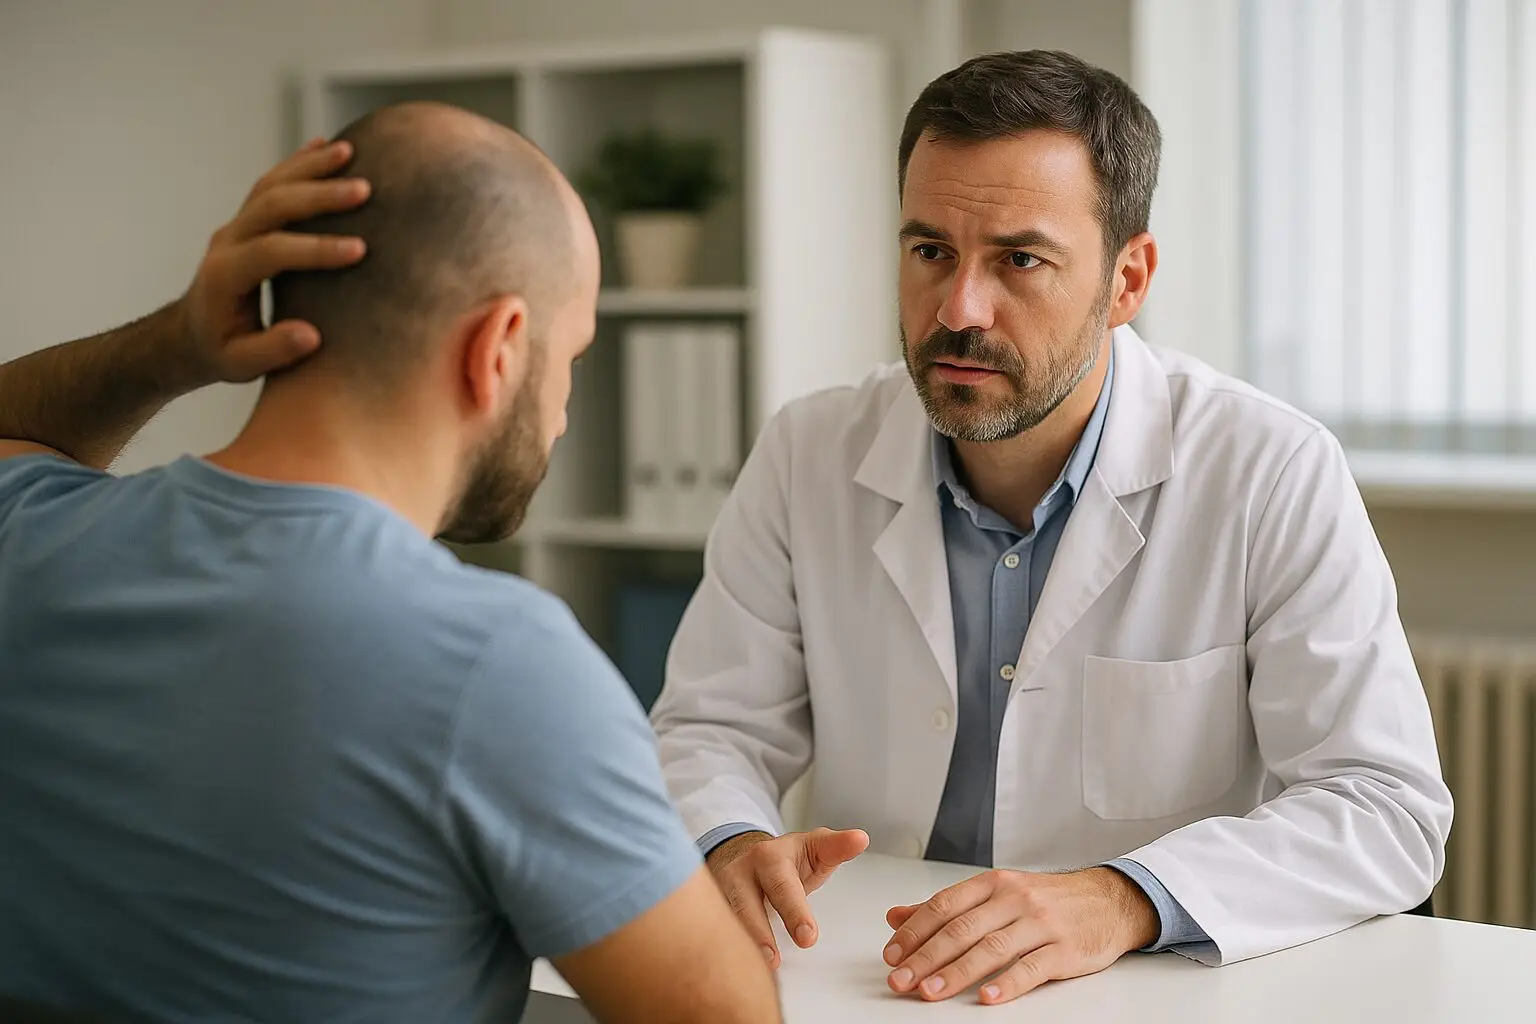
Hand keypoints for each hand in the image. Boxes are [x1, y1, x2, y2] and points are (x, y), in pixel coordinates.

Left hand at [177, 137, 369, 383]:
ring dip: (311, 166)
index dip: (314, 249)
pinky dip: (299, 162)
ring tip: (351, 152)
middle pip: (272, 205)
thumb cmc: (221, 351)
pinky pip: (272, 182)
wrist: (191, 333)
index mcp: (225, 275)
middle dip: (319, 195)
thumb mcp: (240, 365)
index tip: (359, 250)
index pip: (271, 252)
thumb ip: (272, 351)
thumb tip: (311, 336)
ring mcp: (236, 224)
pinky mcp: (247, 218)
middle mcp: (227, 240)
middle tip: (363, 190)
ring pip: (272, 185)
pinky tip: (327, 146)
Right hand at [706, 827, 869, 967]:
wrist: (743, 855)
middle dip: (761, 933)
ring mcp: (721, 893)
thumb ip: (837, 848)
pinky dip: (728, 952)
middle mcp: (740, 873)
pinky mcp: (712, 910)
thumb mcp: (813, 847)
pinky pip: (718, 933)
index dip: (795, 912)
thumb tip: (860, 839)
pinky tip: (739, 971)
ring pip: (727, 920)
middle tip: (775, 961)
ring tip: (761, 968)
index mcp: (768, 857)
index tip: (809, 937)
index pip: (782, 886)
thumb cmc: (786, 859)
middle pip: (747, 905)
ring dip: (741, 945)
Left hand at [882, 867, 1158, 1004]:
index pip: (944, 906)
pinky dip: (1007, 984)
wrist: (1107, 901)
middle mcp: (1014, 899)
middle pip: (961, 929)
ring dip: (956, 973)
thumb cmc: (1046, 900)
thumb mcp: (996, 894)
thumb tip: (896, 916)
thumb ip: (947, 907)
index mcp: (993, 884)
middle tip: (900, 979)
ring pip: (991, 948)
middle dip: (925, 957)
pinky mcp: (1064, 949)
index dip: (914, 931)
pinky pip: (1032, 968)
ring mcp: (1040, 923)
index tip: (891, 954)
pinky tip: (986, 997)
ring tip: (930, 992)